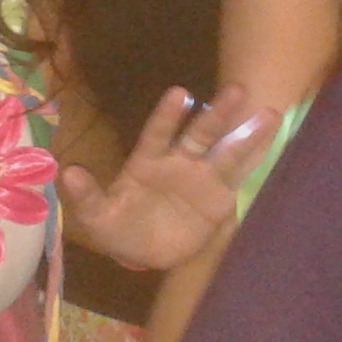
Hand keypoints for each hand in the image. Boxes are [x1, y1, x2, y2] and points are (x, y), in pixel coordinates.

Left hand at [58, 84, 274, 272]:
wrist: (146, 252)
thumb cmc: (120, 228)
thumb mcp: (99, 218)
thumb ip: (87, 197)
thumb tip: (69, 172)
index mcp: (148, 162)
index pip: (159, 133)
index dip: (168, 115)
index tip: (180, 93)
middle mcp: (179, 162)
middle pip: (200, 134)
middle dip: (217, 113)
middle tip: (236, 89)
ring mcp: (202, 177)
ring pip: (225, 150)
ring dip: (245, 132)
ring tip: (268, 111)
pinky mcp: (220, 197)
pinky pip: (240, 175)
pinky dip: (256, 157)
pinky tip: (273, 139)